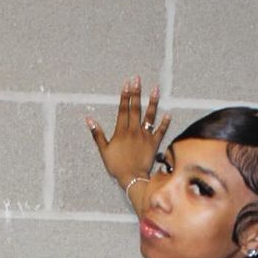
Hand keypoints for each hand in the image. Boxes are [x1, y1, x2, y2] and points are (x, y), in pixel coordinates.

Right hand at [85, 74, 171, 189]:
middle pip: (135, 109)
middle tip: (138, 79)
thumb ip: (97, 134)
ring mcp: (145, 136)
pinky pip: (160, 131)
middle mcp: (134, 130)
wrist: (132, 178)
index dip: (125, 96)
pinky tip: (168, 114)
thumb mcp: (104, 150)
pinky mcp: (153, 144)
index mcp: (121, 131)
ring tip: (155, 89)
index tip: (126, 83)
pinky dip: (165, 123)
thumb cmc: (116, 166)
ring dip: (152, 102)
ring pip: (149, 116)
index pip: (123, 110)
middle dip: (136, 93)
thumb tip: (88, 119)